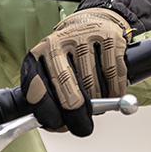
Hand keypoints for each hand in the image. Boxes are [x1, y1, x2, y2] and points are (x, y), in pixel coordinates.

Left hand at [20, 8, 132, 136]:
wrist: (89, 25)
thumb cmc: (68, 58)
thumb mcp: (49, 73)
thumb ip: (49, 96)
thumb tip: (56, 126)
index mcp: (36, 56)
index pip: (35, 86)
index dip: (47, 110)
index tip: (58, 125)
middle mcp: (56, 44)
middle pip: (65, 82)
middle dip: (74, 110)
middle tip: (82, 126)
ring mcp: (82, 37)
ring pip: (91, 80)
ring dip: (97, 100)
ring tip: (98, 104)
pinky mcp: (107, 36)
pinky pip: (112, 70)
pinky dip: (115, 89)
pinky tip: (114, 95)